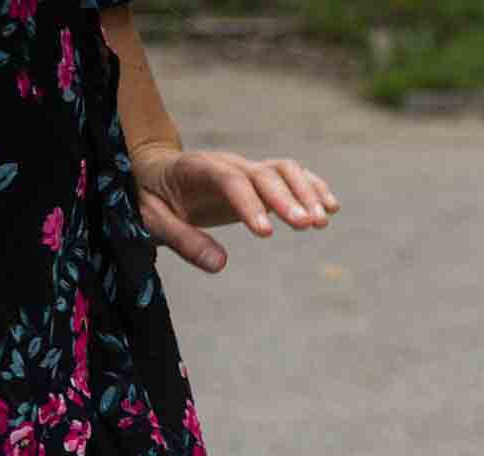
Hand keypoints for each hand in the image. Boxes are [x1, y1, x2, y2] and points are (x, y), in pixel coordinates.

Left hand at [128, 145, 338, 272]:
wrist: (156, 174)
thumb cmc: (151, 198)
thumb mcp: (152, 221)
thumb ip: (184, 240)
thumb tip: (220, 264)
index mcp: (197, 170)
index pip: (228, 180)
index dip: (248, 203)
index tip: (266, 233)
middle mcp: (228, 164)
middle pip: (264, 173)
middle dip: (288, 199)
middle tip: (308, 226)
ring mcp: (247, 169)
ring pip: (284, 170)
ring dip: (307, 192)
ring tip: (323, 221)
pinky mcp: (260, 180)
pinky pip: (292, 177)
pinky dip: (313, 187)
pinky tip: (331, 208)